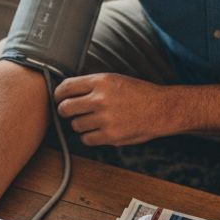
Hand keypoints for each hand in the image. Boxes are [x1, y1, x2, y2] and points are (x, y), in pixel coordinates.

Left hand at [54, 73, 171, 145]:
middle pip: (66, 108)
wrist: (161, 109)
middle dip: (65, 111)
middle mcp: (100, 99)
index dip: (58, 95)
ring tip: (91, 121)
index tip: (58, 99)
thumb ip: (92, 85)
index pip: (66, 87)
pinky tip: (98, 131)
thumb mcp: (115, 79)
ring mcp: (105, 119)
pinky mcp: (110, 136)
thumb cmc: (139, 94)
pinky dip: (89, 137)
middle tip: (70, 112)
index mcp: (101, 81)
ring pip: (75, 125)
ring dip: (80, 124)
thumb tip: (68, 92)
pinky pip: (86, 139)